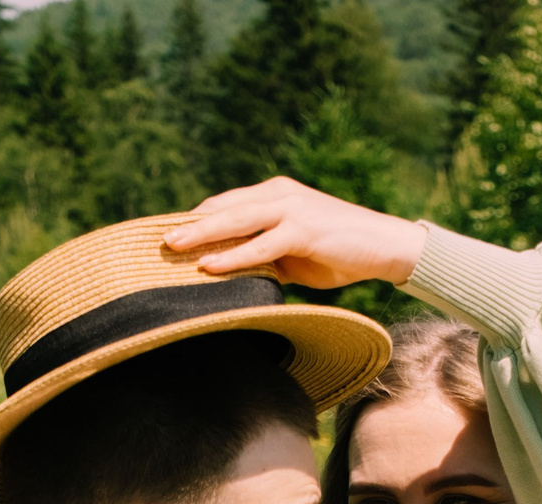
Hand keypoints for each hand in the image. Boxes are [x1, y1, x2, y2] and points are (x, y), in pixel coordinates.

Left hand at [166, 179, 426, 291]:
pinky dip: (233, 256)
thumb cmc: (338, 251)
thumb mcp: (293, 251)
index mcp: (275, 195)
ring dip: (202, 235)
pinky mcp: (303, 231)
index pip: (226, 204)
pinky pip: (260, 245)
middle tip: (157, 239)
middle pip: (223, 208)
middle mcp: (279, 195)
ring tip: (172, 247)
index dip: (197, 219)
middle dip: (189, 224)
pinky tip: (209, 266)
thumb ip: (264, 253)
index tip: (168, 234)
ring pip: (236, 221)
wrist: (384, 247)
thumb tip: (232, 272)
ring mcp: (292, 210)